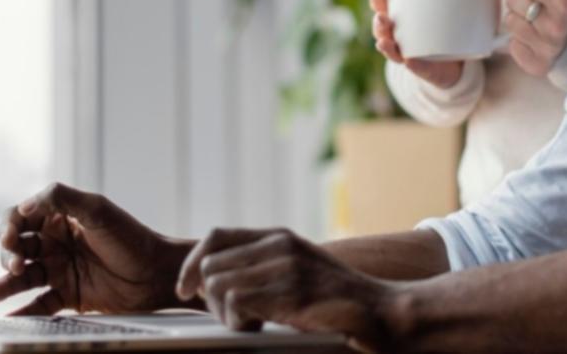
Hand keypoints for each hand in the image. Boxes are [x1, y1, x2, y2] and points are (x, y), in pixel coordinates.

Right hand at [0, 183, 190, 315]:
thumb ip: (62, 198)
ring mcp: (60, 270)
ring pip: (23, 277)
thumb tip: (24, 205)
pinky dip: (22, 312)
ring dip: (6, 283)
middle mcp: (56, 243)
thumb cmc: (131, 238)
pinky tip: (9, 318)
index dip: (9, 226)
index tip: (11, 238)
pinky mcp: (67, 296)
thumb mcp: (98, 210)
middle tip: (16, 265)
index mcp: (61, 217)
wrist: (157, 275)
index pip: (21, 217)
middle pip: (16, 247)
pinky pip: (38, 305)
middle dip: (8, 255)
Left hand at [175, 226, 398, 350]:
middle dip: (211, 298)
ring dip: (226, 313)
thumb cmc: (337, 301)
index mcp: (279, 236)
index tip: (186, 290)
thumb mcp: (299, 270)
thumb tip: (215, 278)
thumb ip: (265, 265)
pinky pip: (236, 302)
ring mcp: (285, 266)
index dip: (193, 264)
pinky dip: (239, 322)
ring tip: (251, 324)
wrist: (381, 311)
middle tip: (236, 319)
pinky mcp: (290, 291)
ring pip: (218, 284)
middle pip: (211, 265)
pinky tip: (260, 329)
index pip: (216, 237)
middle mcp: (279, 244)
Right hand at [368, 0, 464, 88]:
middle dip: (378, 23)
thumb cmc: (445, 30)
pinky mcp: (423, 69)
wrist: (454, 63)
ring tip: (384, 41)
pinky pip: (416, 67)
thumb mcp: (447, 8)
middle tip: (381, 16)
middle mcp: (399, 36)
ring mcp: (408, 53)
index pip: (383, 6)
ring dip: (386, 45)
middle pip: (382, 29)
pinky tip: (409, 60)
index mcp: (401, 18)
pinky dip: (413, 63)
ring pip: (391, 50)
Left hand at [500, 0, 566, 76]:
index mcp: (563, 2)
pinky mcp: (536, 64)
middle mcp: (556, 27)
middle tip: (531, 6)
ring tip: (532, 22)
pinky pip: (511, 45)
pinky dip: (516, 40)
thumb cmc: (557, 5)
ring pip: (510, 22)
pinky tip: (531, 39)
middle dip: (517, 0)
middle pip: (512, 1)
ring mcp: (546, 49)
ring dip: (516, 19)